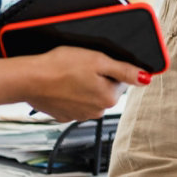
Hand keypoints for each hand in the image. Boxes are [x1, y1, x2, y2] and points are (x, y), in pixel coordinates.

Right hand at [24, 46, 146, 121]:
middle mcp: (96, 112)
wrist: (30, 79)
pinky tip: (61, 84)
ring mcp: (79, 116)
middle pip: (106, 89)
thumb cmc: (61, 66)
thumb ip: (125, 71)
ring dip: (84, 85)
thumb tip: (146, 78)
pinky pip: (74, 102)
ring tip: (69, 75)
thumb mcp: (98, 60)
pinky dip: (70, 93)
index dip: (109, 67)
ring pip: (89, 96)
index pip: (120, 80)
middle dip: (97, 77)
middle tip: (81, 66)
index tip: (95, 62)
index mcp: (108, 98)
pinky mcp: (64, 115)